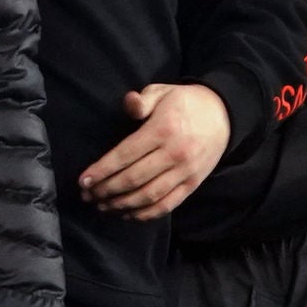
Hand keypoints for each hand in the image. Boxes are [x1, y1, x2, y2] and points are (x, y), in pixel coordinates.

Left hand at [78, 81, 231, 218]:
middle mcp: (175, 153)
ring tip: (102, 206)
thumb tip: (128, 103)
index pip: (125, 154)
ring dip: (121, 204)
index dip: (102, 169)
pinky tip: (127, 214)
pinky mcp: (192, 184)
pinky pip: (166, 205)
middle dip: (106, 190)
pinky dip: (145, 214)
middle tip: (87, 195)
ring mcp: (185, 171)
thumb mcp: (163, 92)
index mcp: (163, 129)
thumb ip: (142, 100)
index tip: (83, 180)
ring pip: (148, 196)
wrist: (223, 115)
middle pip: (133, 179)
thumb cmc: (184, 103)